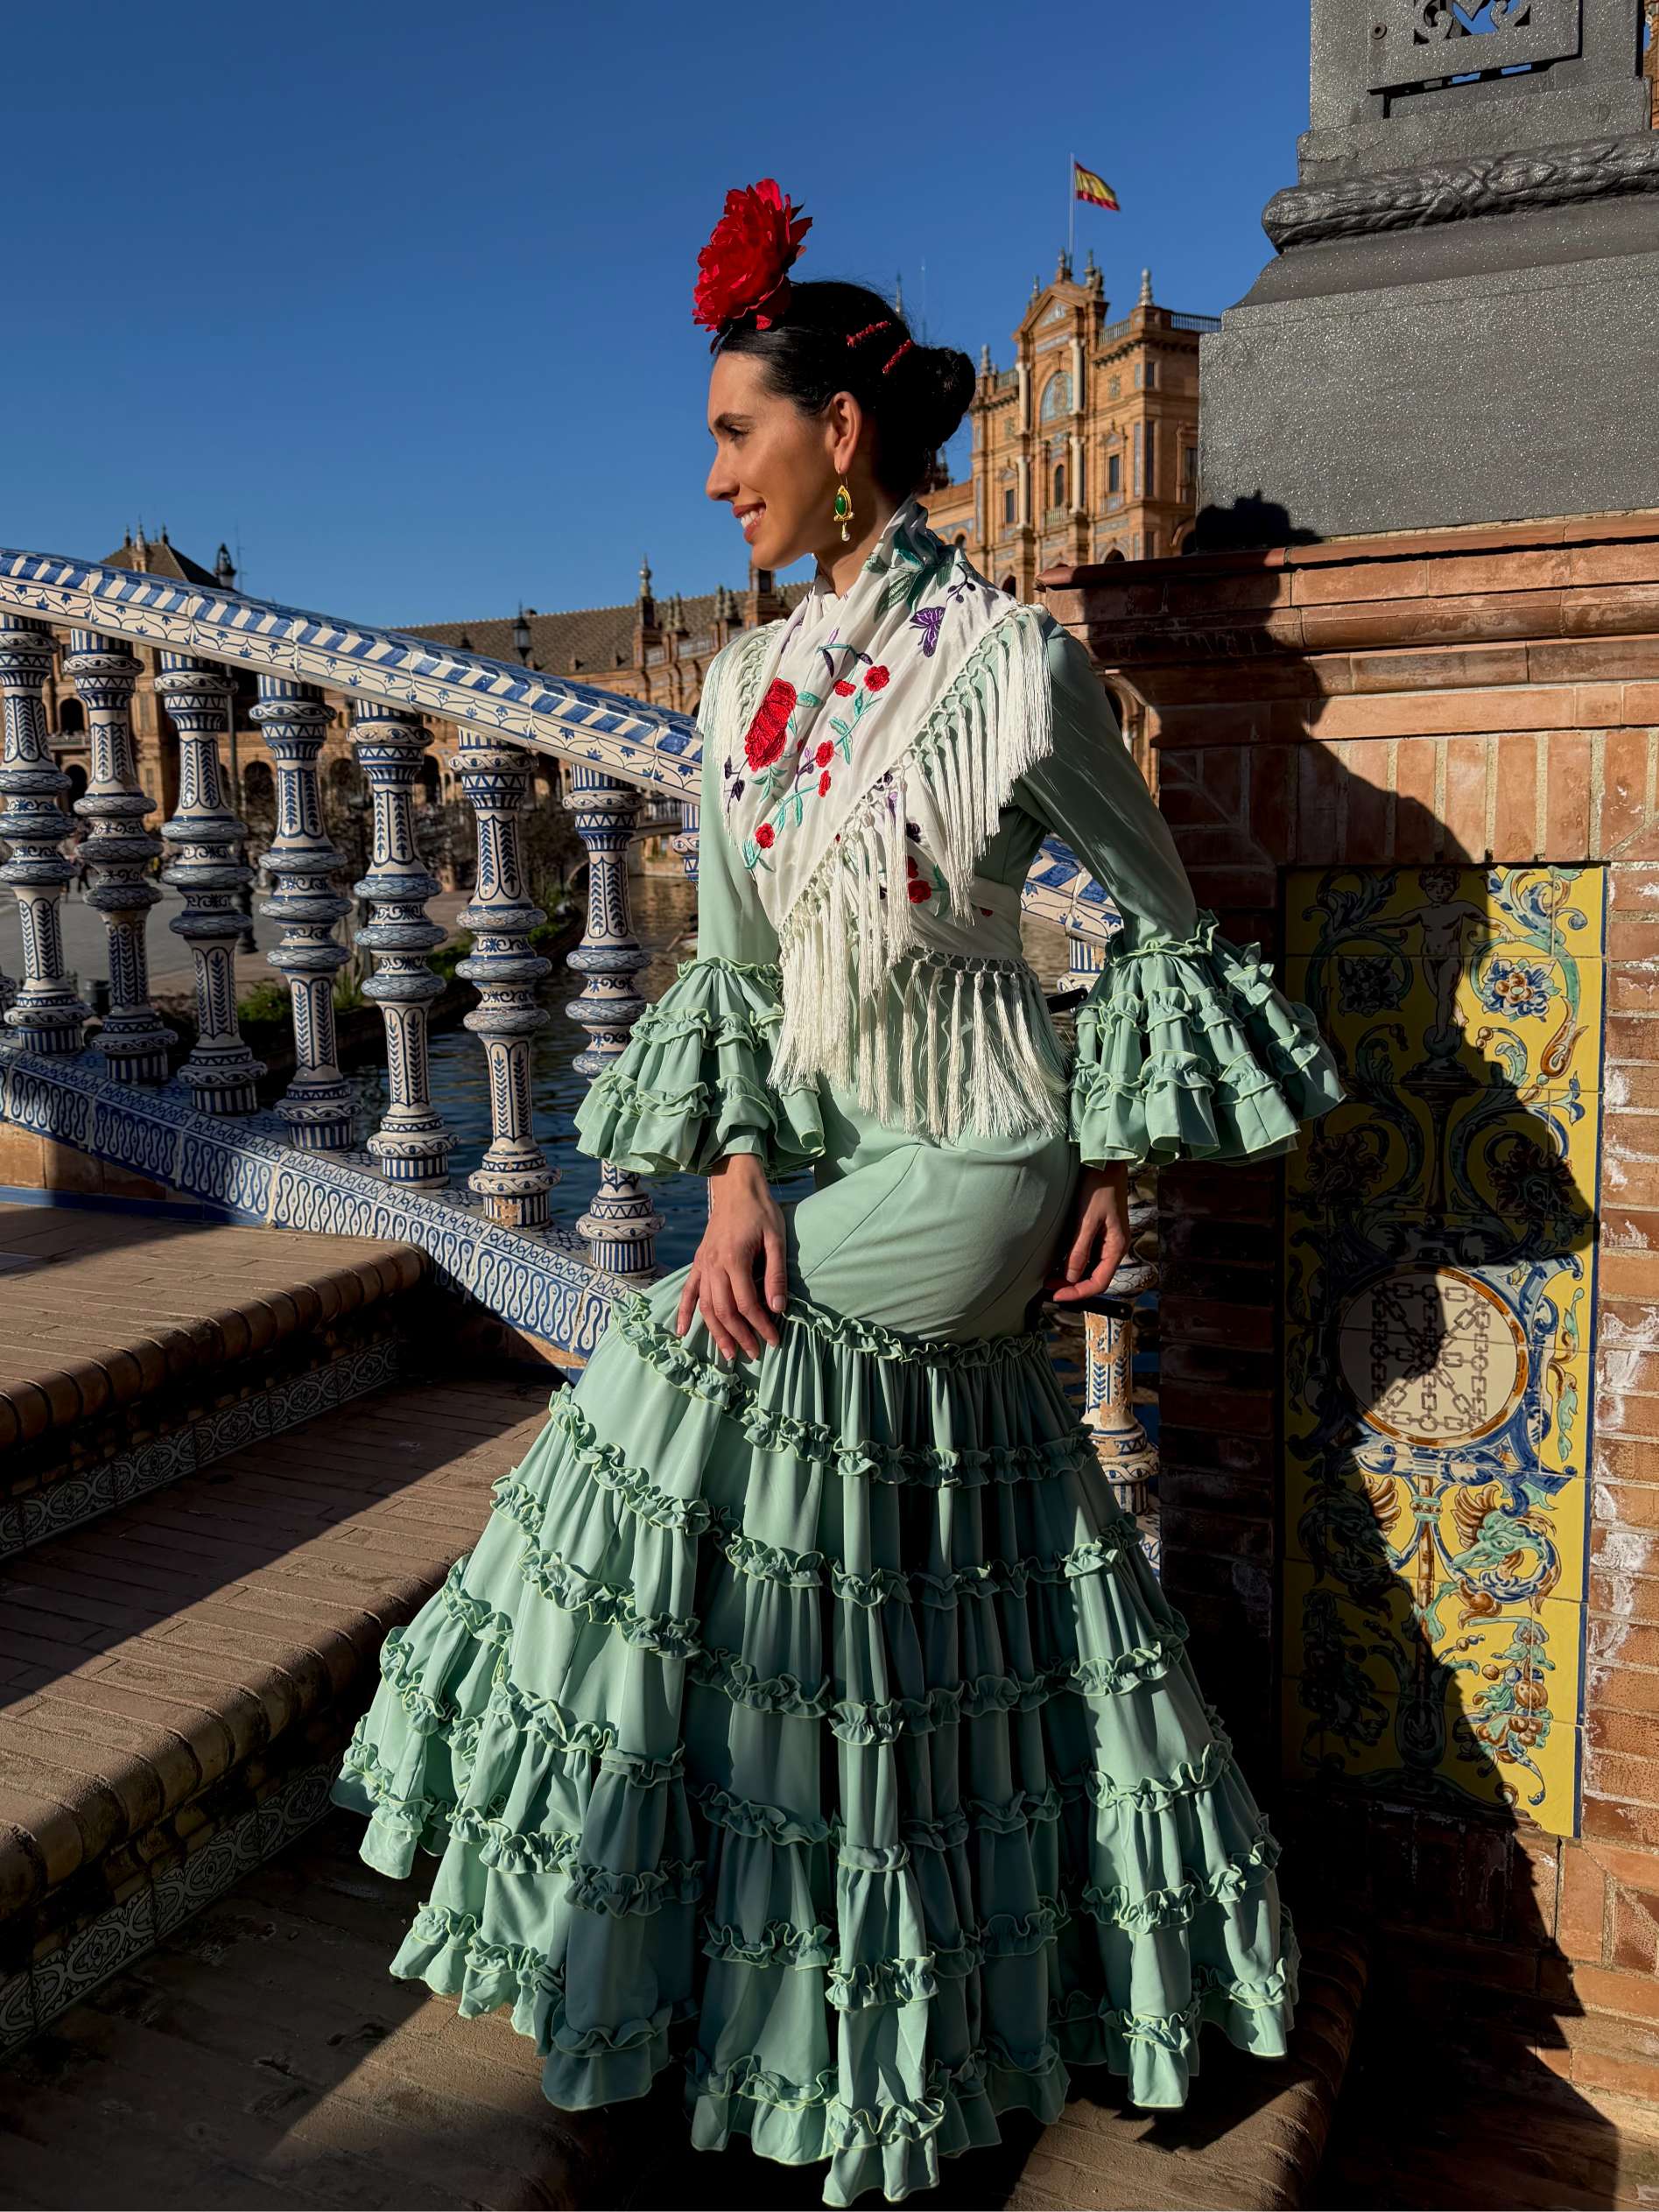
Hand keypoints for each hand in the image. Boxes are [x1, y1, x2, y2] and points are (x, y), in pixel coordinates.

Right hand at [676, 1153, 787, 1358]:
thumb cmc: (761, 1211)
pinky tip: (683, 1331)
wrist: (736, 1187)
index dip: (761, 1326)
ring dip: (715, 1332)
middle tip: (754, 1354)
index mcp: (734, 1260)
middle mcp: (714, 1265)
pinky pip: (688, 1291)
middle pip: (724, 1311)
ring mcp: (703, 1264)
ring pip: (706, 1306)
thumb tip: (778, 1308)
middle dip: (739, 1336)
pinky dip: (685, 1312)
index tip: (774, 1340)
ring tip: (727, 1353)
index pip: (747, 1303)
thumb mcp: (776, 1239)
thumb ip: (775, 1274)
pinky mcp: (698, 1261)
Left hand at [1045, 1162, 1131, 1303]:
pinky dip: (1073, 1263)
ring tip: (1050, 1278)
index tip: (1056, 1295)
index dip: (1078, 1293)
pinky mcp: (1099, 1233)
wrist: (1104, 1164)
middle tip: (1048, 1288)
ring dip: (1071, 1276)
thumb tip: (1071, 1278)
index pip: (1099, 1283)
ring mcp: (1106, 1241)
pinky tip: (1059, 1263)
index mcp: (1117, 1247)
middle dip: (1072, 1286)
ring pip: (1090, 1268)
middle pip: (1094, 1278)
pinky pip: (1087, 1256)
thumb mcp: (1087, 1219)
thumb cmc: (1098, 1188)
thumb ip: (1079, 1250)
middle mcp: (1114, 1247)